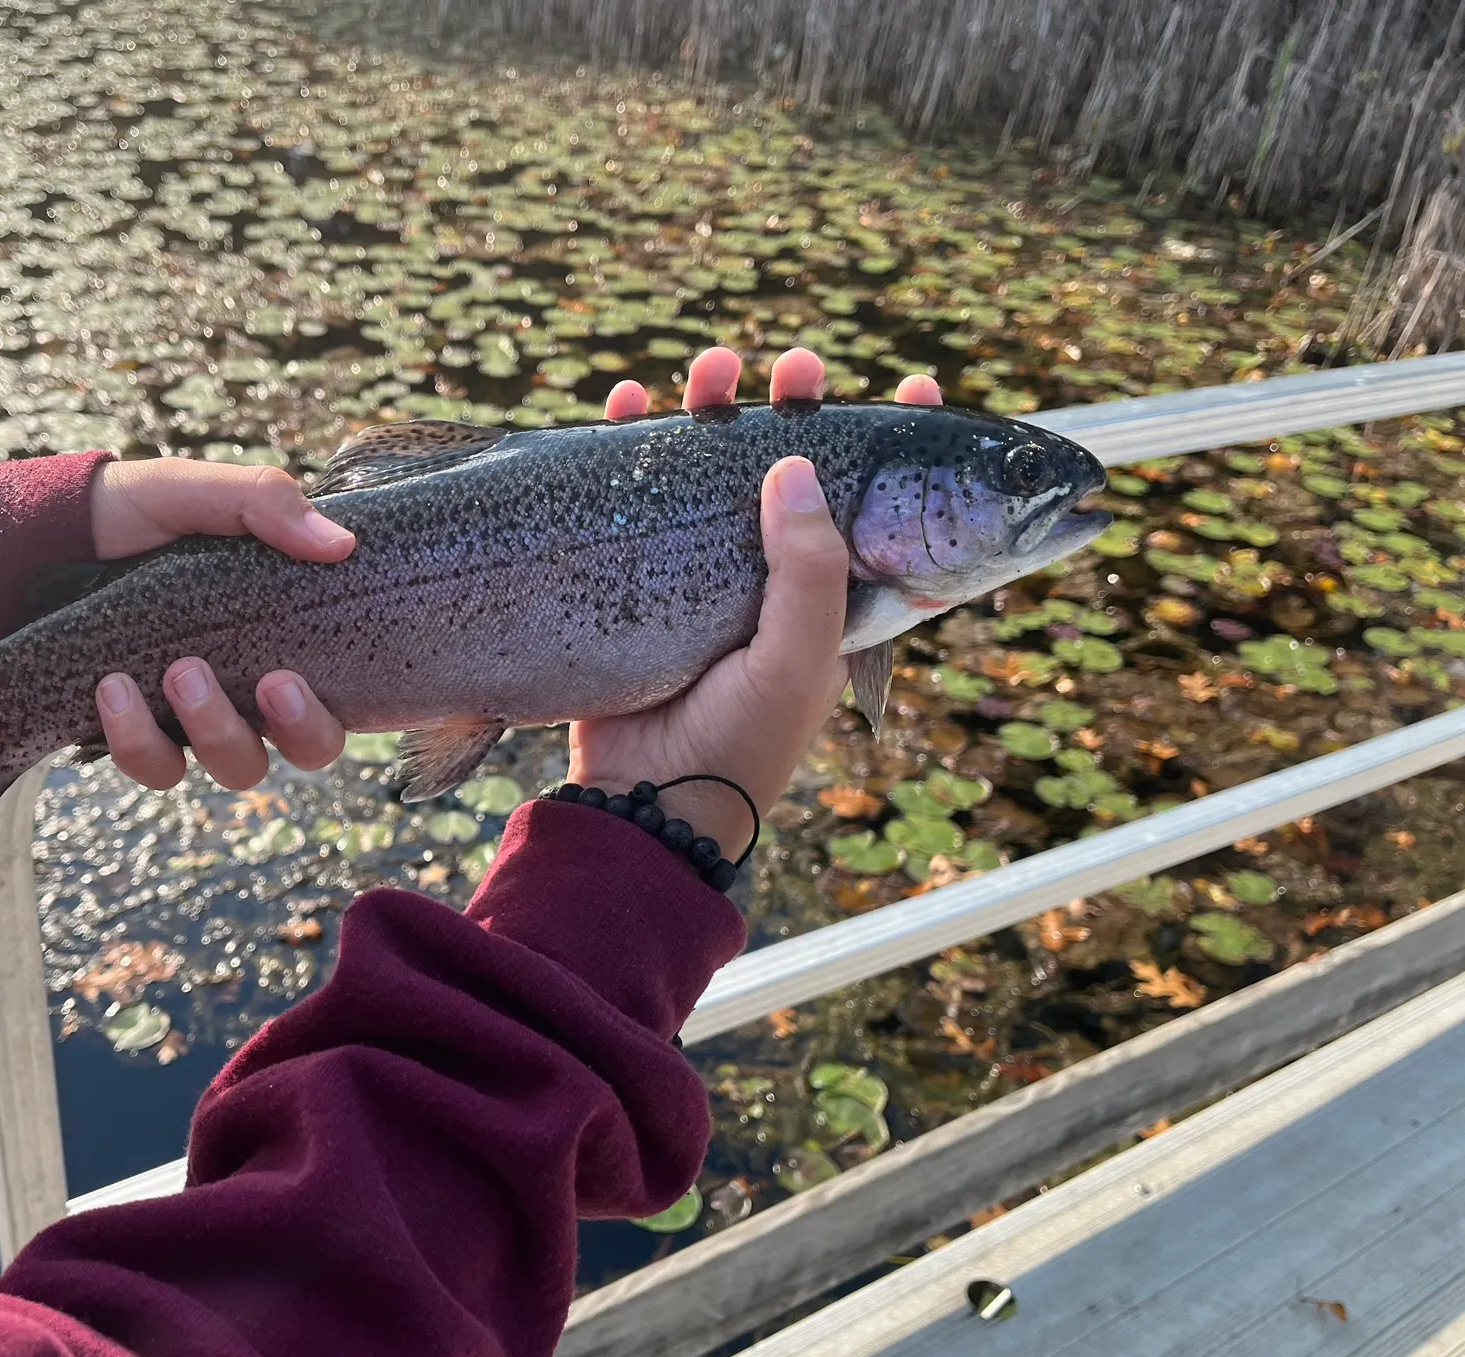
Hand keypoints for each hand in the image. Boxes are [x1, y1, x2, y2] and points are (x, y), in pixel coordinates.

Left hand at [89, 459, 355, 791]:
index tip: (291, 678)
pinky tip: (114, 688)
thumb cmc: (144, 513)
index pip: (341, 702)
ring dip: (217, 730)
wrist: (50, 533)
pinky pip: (156, 766)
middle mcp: (257, 691)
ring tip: (181, 671)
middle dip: (298, 729)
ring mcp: (201, 718)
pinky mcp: (142, 732)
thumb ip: (268, 503)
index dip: (330, 713)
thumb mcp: (203, 492)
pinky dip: (138, 738)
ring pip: (239, 765)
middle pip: (311, 750)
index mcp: (289, 641)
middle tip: (270, 683)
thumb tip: (341, 545)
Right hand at [569, 348, 942, 856]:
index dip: (907, 444)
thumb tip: (794, 465)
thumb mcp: (797, 662)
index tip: (918, 386)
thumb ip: (808, 570)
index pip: (886, 506)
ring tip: (712, 370)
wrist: (648, 798)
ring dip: (717, 406)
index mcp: (838, 595)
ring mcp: (710, 570)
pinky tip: (627, 403)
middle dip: (800, 404)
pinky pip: (640, 491)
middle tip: (798, 369)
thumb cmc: (740, 741)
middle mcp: (780, 575)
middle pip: (799, 467)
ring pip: (720, 465)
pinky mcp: (645, 573)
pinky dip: (631, 441)